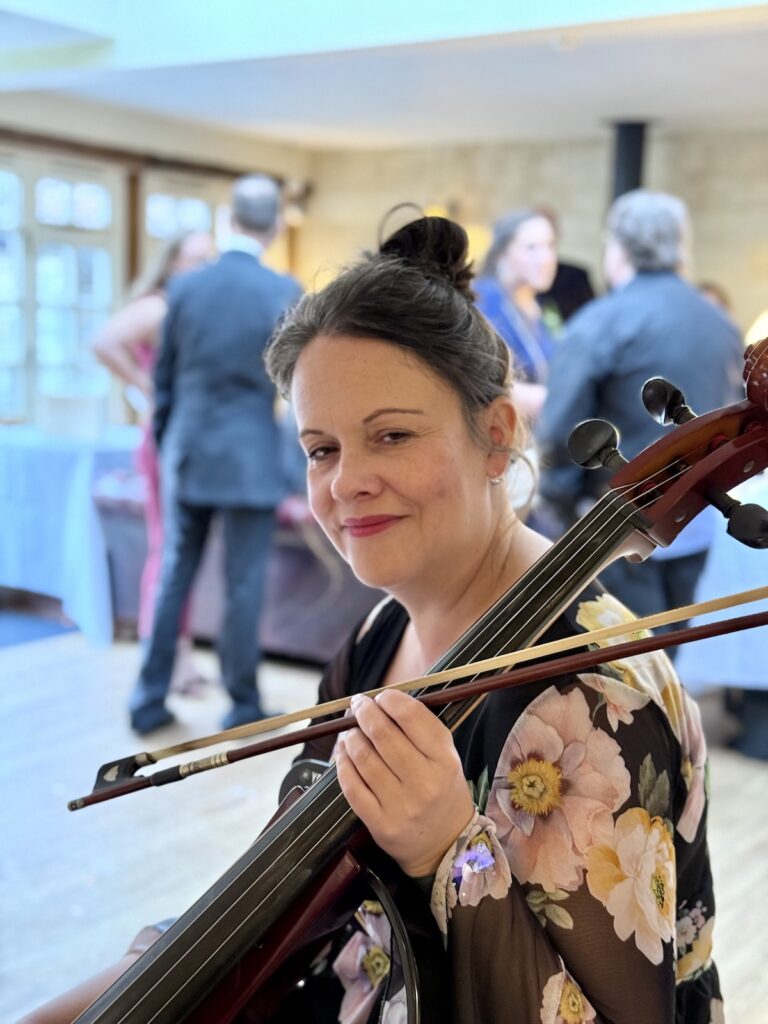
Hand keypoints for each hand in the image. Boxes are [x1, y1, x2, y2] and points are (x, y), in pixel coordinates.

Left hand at [336, 690, 473, 876]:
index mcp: (444, 760)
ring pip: (363, 757)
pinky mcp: (380, 824)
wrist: (445, 844)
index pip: (412, 716)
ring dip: (351, 736)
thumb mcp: (446, 757)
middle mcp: (425, 782)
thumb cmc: (442, 790)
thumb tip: (382, 700)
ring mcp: (401, 805)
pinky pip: (351, 786)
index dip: (390, 700)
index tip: (381, 696)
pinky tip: (344, 753)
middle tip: (359, 705)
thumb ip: (420, 728)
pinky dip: (343, 763)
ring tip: (351, 731)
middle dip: (364, 712)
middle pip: (382, 734)